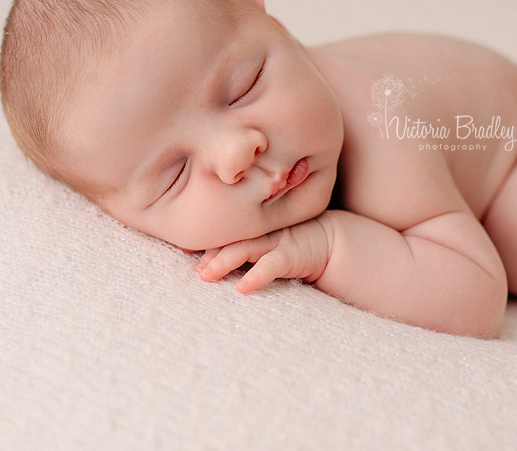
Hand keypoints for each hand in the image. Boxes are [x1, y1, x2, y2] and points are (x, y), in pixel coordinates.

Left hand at [195, 217, 331, 293]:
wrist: (333, 241)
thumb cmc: (295, 244)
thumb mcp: (269, 242)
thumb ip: (246, 247)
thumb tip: (209, 262)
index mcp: (254, 228)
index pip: (225, 232)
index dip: (204, 240)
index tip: (183, 249)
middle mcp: (262, 231)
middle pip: (230, 239)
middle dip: (210, 254)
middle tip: (193, 268)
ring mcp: (277, 241)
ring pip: (245, 249)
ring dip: (224, 262)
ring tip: (206, 275)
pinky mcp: (292, 254)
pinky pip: (271, 266)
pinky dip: (256, 276)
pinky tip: (243, 288)